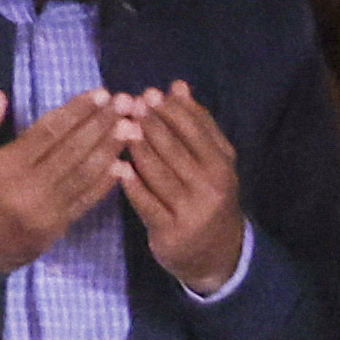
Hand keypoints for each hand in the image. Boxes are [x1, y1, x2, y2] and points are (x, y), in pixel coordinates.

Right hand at [0, 87, 129, 273]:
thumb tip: (0, 95)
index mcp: (4, 168)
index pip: (49, 132)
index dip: (76, 111)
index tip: (99, 93)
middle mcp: (31, 190)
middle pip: (74, 150)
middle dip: (101, 124)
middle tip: (126, 102)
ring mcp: (47, 213)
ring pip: (85, 175)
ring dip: (110, 150)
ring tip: (132, 127)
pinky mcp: (56, 229)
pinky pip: (85, 202)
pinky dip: (105, 184)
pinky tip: (123, 166)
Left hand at [118, 81, 246, 291]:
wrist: (218, 253)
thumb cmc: (209, 196)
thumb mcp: (213, 160)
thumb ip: (197, 124)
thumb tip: (178, 86)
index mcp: (222, 165)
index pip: (194, 130)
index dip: (170, 110)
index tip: (149, 94)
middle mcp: (210, 187)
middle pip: (174, 149)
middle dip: (150, 124)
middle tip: (128, 105)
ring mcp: (190, 212)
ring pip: (158, 173)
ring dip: (136, 148)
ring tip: (119, 128)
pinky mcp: (170, 232)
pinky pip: (146, 203)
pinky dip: (131, 185)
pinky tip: (117, 168)